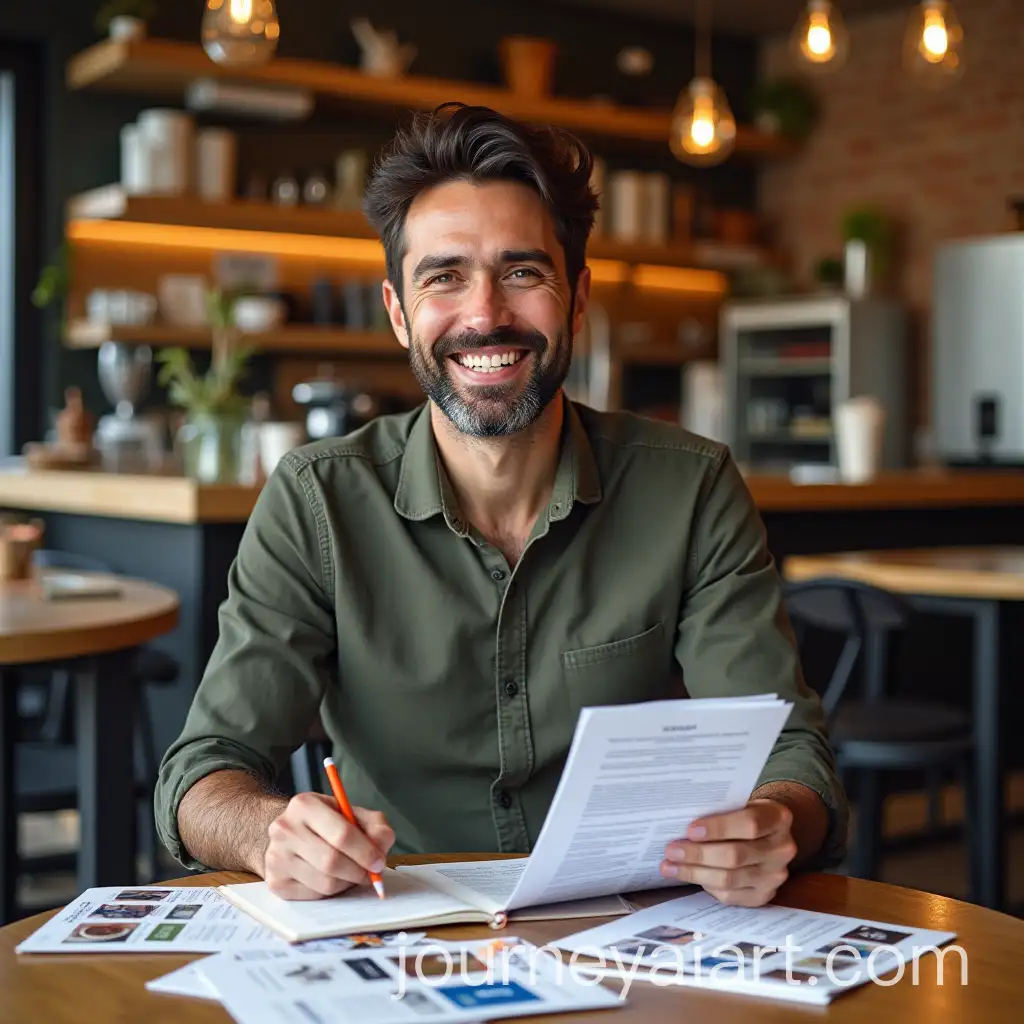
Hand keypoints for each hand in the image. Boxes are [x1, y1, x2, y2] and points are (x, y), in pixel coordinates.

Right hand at [263, 792, 394, 899]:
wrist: (288, 834)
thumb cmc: (326, 823)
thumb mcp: (352, 813)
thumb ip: (375, 825)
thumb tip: (382, 845)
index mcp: (304, 805)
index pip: (342, 834)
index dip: (366, 852)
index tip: (379, 862)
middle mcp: (284, 829)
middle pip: (332, 861)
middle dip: (358, 871)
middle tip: (371, 874)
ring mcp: (276, 857)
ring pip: (324, 883)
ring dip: (346, 882)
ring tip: (351, 872)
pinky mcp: (275, 882)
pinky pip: (314, 896)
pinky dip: (331, 892)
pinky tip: (332, 878)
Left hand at [659, 799, 797, 906]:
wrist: (768, 835)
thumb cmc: (744, 813)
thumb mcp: (740, 802)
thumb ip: (720, 809)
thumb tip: (679, 820)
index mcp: (778, 818)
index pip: (750, 824)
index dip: (719, 828)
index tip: (691, 830)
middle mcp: (782, 849)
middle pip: (736, 855)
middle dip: (698, 854)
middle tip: (671, 850)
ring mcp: (775, 875)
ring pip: (730, 879)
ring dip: (695, 873)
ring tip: (669, 866)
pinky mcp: (764, 895)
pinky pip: (731, 896)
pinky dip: (706, 886)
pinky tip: (688, 877)